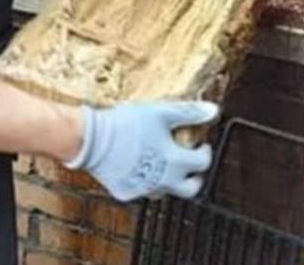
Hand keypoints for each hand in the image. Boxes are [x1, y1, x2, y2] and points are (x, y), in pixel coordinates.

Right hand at [65, 101, 218, 201]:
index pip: (202, 164)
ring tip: (164, 162)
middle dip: (195, 178)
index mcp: (174, 162)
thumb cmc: (126, 123)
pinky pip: (142, 190)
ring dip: (169, 179)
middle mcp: (161, 181)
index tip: (202, 145)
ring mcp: (142, 190)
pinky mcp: (125, 192)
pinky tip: (140, 165)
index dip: (205, 153)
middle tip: (191, 165)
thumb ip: (189, 112)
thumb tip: (213, 111)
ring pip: (165, 191)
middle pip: (190, 189)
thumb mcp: (161, 112)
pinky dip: (145, 180)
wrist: (90, 138)